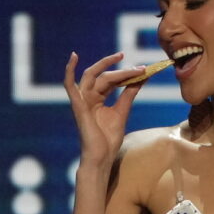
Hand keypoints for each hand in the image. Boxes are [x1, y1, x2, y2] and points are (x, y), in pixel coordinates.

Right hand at [64, 49, 149, 169]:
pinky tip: (73, 57)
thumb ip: (129, 94)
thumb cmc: (109, 139)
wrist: (102, 157)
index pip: (111, 80)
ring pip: (92, 76)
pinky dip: (69, 70)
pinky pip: (69, 85)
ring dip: (106, 66)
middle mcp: (88, 97)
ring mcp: (81, 100)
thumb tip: (141, 78)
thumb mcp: (122, 111)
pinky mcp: (78, 106)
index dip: (126, 74)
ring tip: (120, 57)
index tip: (144, 70)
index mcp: (97, 99)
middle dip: (121, 70)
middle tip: (139, 67)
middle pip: (104, 76)